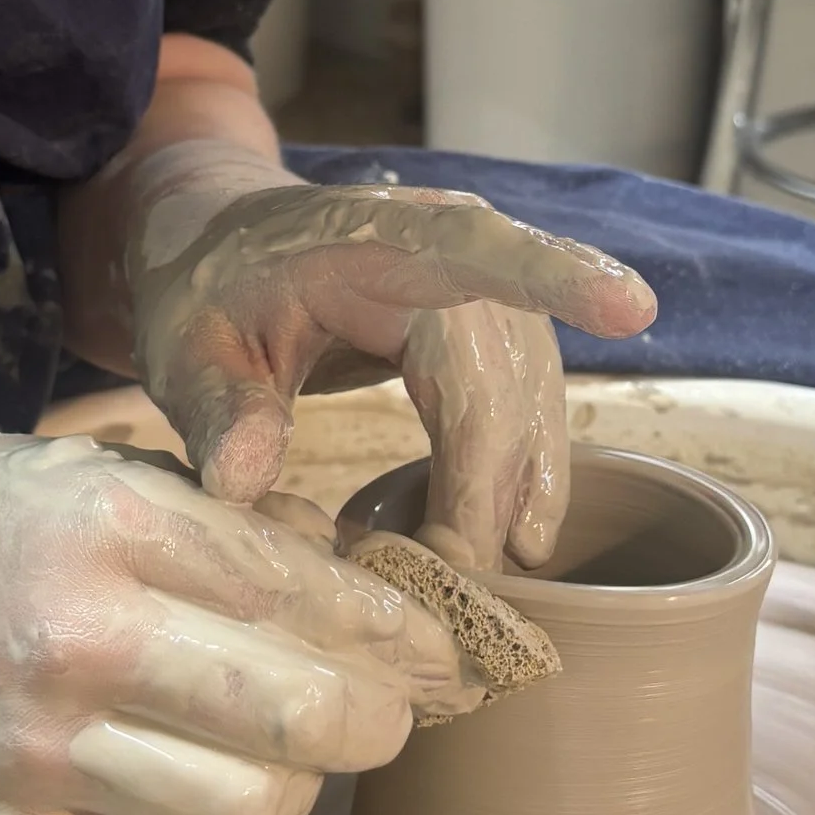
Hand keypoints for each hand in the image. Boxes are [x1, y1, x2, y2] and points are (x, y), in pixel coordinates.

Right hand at [0, 432, 473, 814]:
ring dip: (286, 805)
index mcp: (114, 524)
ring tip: (275, 773)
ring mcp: (31, 745)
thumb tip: (342, 564)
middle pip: (296, 713)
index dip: (394, 631)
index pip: (301, 588)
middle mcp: (78, 633)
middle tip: (380, 719)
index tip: (438, 656)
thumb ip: (222, 514)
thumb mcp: (96, 470)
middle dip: (373, 722)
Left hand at [124, 159, 655, 565]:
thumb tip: (245, 482)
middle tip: (449, 579)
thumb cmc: (205, 289)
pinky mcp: (490, 329)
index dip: (554, 276)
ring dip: (521, 485)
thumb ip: (214, 408)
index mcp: (372, 235)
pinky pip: (527, 403)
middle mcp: (447, 249)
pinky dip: (522, 472)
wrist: (221, 246)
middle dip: (488, 484)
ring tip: (499, 570)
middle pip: (501, 374)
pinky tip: (511, 535)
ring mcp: (479, 289)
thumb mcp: (182, 345)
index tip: (632, 308)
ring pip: (530, 395)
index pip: (474, 247)